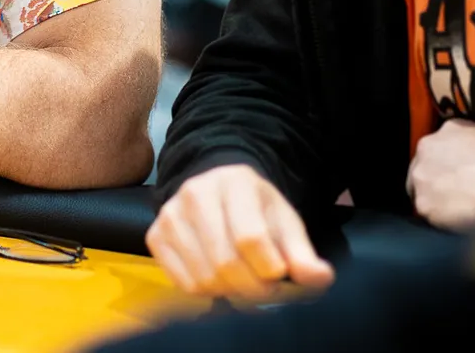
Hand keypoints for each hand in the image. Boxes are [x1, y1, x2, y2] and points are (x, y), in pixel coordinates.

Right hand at [147, 164, 333, 297]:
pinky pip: (183, 282)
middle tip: (265, 290)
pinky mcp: (155, 235)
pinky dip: (206, 291)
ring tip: (243, 282)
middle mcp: (195, 193)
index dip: (269, 267)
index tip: (279, 275)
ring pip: (204, 276)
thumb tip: (319, 278)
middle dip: (252, 288)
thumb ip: (302, 252)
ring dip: (230, 292)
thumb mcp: (284, 221)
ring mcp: (170, 214)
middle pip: (225, 261)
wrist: (216, 187)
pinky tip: (219, 279)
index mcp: (234, 183)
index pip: (250, 237)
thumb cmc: (255, 208)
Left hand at [406, 119, 474, 229]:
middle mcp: (427, 148)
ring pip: (422, 191)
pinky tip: (461, 222)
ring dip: (438, 201)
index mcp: (449, 128)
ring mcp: (422, 176)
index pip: (440, 147)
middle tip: (460, 195)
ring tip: (463, 211)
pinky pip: (429, 215)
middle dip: (438, 180)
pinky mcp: (424, 204)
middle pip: (425, 167)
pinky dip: (442, 221)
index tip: (459, 174)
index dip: (450, 164)